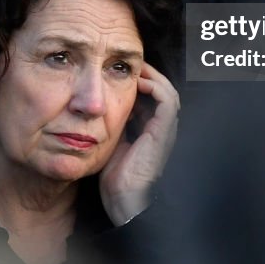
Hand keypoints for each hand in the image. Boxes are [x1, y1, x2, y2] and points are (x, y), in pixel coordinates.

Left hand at [99, 62, 178, 225]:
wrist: (125, 198)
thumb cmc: (116, 176)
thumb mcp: (111, 141)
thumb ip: (111, 124)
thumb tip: (97, 107)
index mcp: (149, 130)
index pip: (148, 97)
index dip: (137, 82)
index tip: (119, 73)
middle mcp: (160, 128)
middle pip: (159, 91)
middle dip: (145, 75)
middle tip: (128, 65)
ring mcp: (165, 129)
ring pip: (167, 91)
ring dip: (152, 76)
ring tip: (136, 68)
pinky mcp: (164, 131)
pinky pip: (167, 100)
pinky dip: (155, 86)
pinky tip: (139, 82)